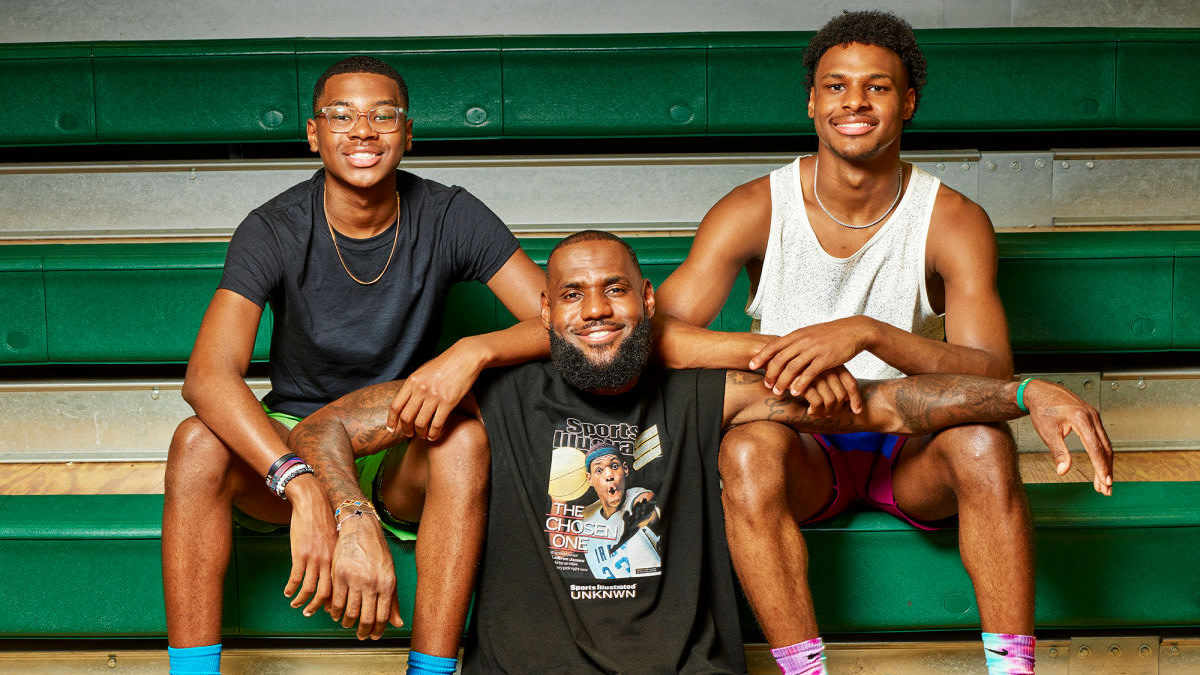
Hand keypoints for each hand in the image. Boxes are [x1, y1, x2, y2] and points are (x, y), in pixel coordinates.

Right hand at [283, 476, 335, 616]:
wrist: (312, 501)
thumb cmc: (324, 519)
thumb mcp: (335, 539)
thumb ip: (334, 556)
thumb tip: (331, 572)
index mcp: (339, 558)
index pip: (339, 587)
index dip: (333, 601)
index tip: (328, 609)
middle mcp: (329, 561)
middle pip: (325, 593)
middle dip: (317, 607)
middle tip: (309, 613)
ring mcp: (314, 559)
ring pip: (308, 589)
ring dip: (301, 601)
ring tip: (295, 604)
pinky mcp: (300, 554)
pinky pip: (295, 579)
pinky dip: (290, 589)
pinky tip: (287, 592)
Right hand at [328, 515, 404, 638]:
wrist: (360, 529)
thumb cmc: (377, 551)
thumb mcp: (389, 573)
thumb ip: (393, 600)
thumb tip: (398, 623)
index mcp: (387, 584)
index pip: (383, 616)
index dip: (378, 630)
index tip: (374, 636)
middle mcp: (372, 583)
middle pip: (366, 618)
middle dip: (363, 631)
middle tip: (360, 635)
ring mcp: (355, 580)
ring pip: (350, 612)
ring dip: (348, 623)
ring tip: (347, 624)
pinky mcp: (339, 575)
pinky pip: (336, 602)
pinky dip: (336, 612)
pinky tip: (336, 613)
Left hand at [387, 340, 482, 440]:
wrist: (465, 357)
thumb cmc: (445, 364)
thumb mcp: (423, 371)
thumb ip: (414, 385)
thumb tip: (406, 401)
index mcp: (412, 381)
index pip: (395, 406)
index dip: (392, 421)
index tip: (391, 429)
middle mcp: (421, 389)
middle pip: (406, 417)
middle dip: (406, 430)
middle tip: (409, 434)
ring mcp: (434, 396)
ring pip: (420, 423)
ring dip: (420, 433)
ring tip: (423, 435)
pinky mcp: (448, 402)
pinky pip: (437, 424)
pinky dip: (434, 434)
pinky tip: (434, 435)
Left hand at [749, 317, 868, 407]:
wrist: (853, 330)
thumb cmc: (830, 334)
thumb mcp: (810, 333)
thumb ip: (796, 341)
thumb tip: (781, 349)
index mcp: (797, 334)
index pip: (774, 345)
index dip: (761, 356)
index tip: (751, 365)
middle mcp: (803, 341)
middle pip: (780, 358)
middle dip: (770, 373)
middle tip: (766, 385)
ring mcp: (814, 350)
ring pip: (792, 368)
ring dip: (782, 382)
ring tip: (777, 392)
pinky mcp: (826, 359)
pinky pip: (809, 374)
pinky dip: (800, 384)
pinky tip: (795, 393)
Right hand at [795, 366, 862, 417]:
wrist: (774, 352)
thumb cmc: (796, 362)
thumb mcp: (815, 366)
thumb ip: (829, 377)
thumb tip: (842, 398)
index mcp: (833, 363)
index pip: (851, 383)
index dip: (856, 399)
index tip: (856, 411)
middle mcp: (828, 369)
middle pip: (842, 396)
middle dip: (836, 410)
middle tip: (828, 415)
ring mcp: (817, 376)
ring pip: (831, 401)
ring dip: (825, 412)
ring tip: (817, 415)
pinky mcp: (805, 383)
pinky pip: (818, 403)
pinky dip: (816, 411)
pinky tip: (809, 412)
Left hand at [1023, 379, 1113, 494]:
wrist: (1040, 391)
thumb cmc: (1042, 409)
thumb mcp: (1047, 432)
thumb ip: (1058, 452)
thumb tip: (1063, 471)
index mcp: (1081, 419)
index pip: (1095, 448)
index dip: (1101, 467)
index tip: (1105, 482)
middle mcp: (1092, 417)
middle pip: (1105, 448)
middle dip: (1106, 470)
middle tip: (1106, 490)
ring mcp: (1094, 416)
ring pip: (1105, 444)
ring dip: (1105, 464)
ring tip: (1102, 484)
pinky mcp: (1092, 418)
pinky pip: (1101, 438)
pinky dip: (1101, 454)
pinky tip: (1100, 466)